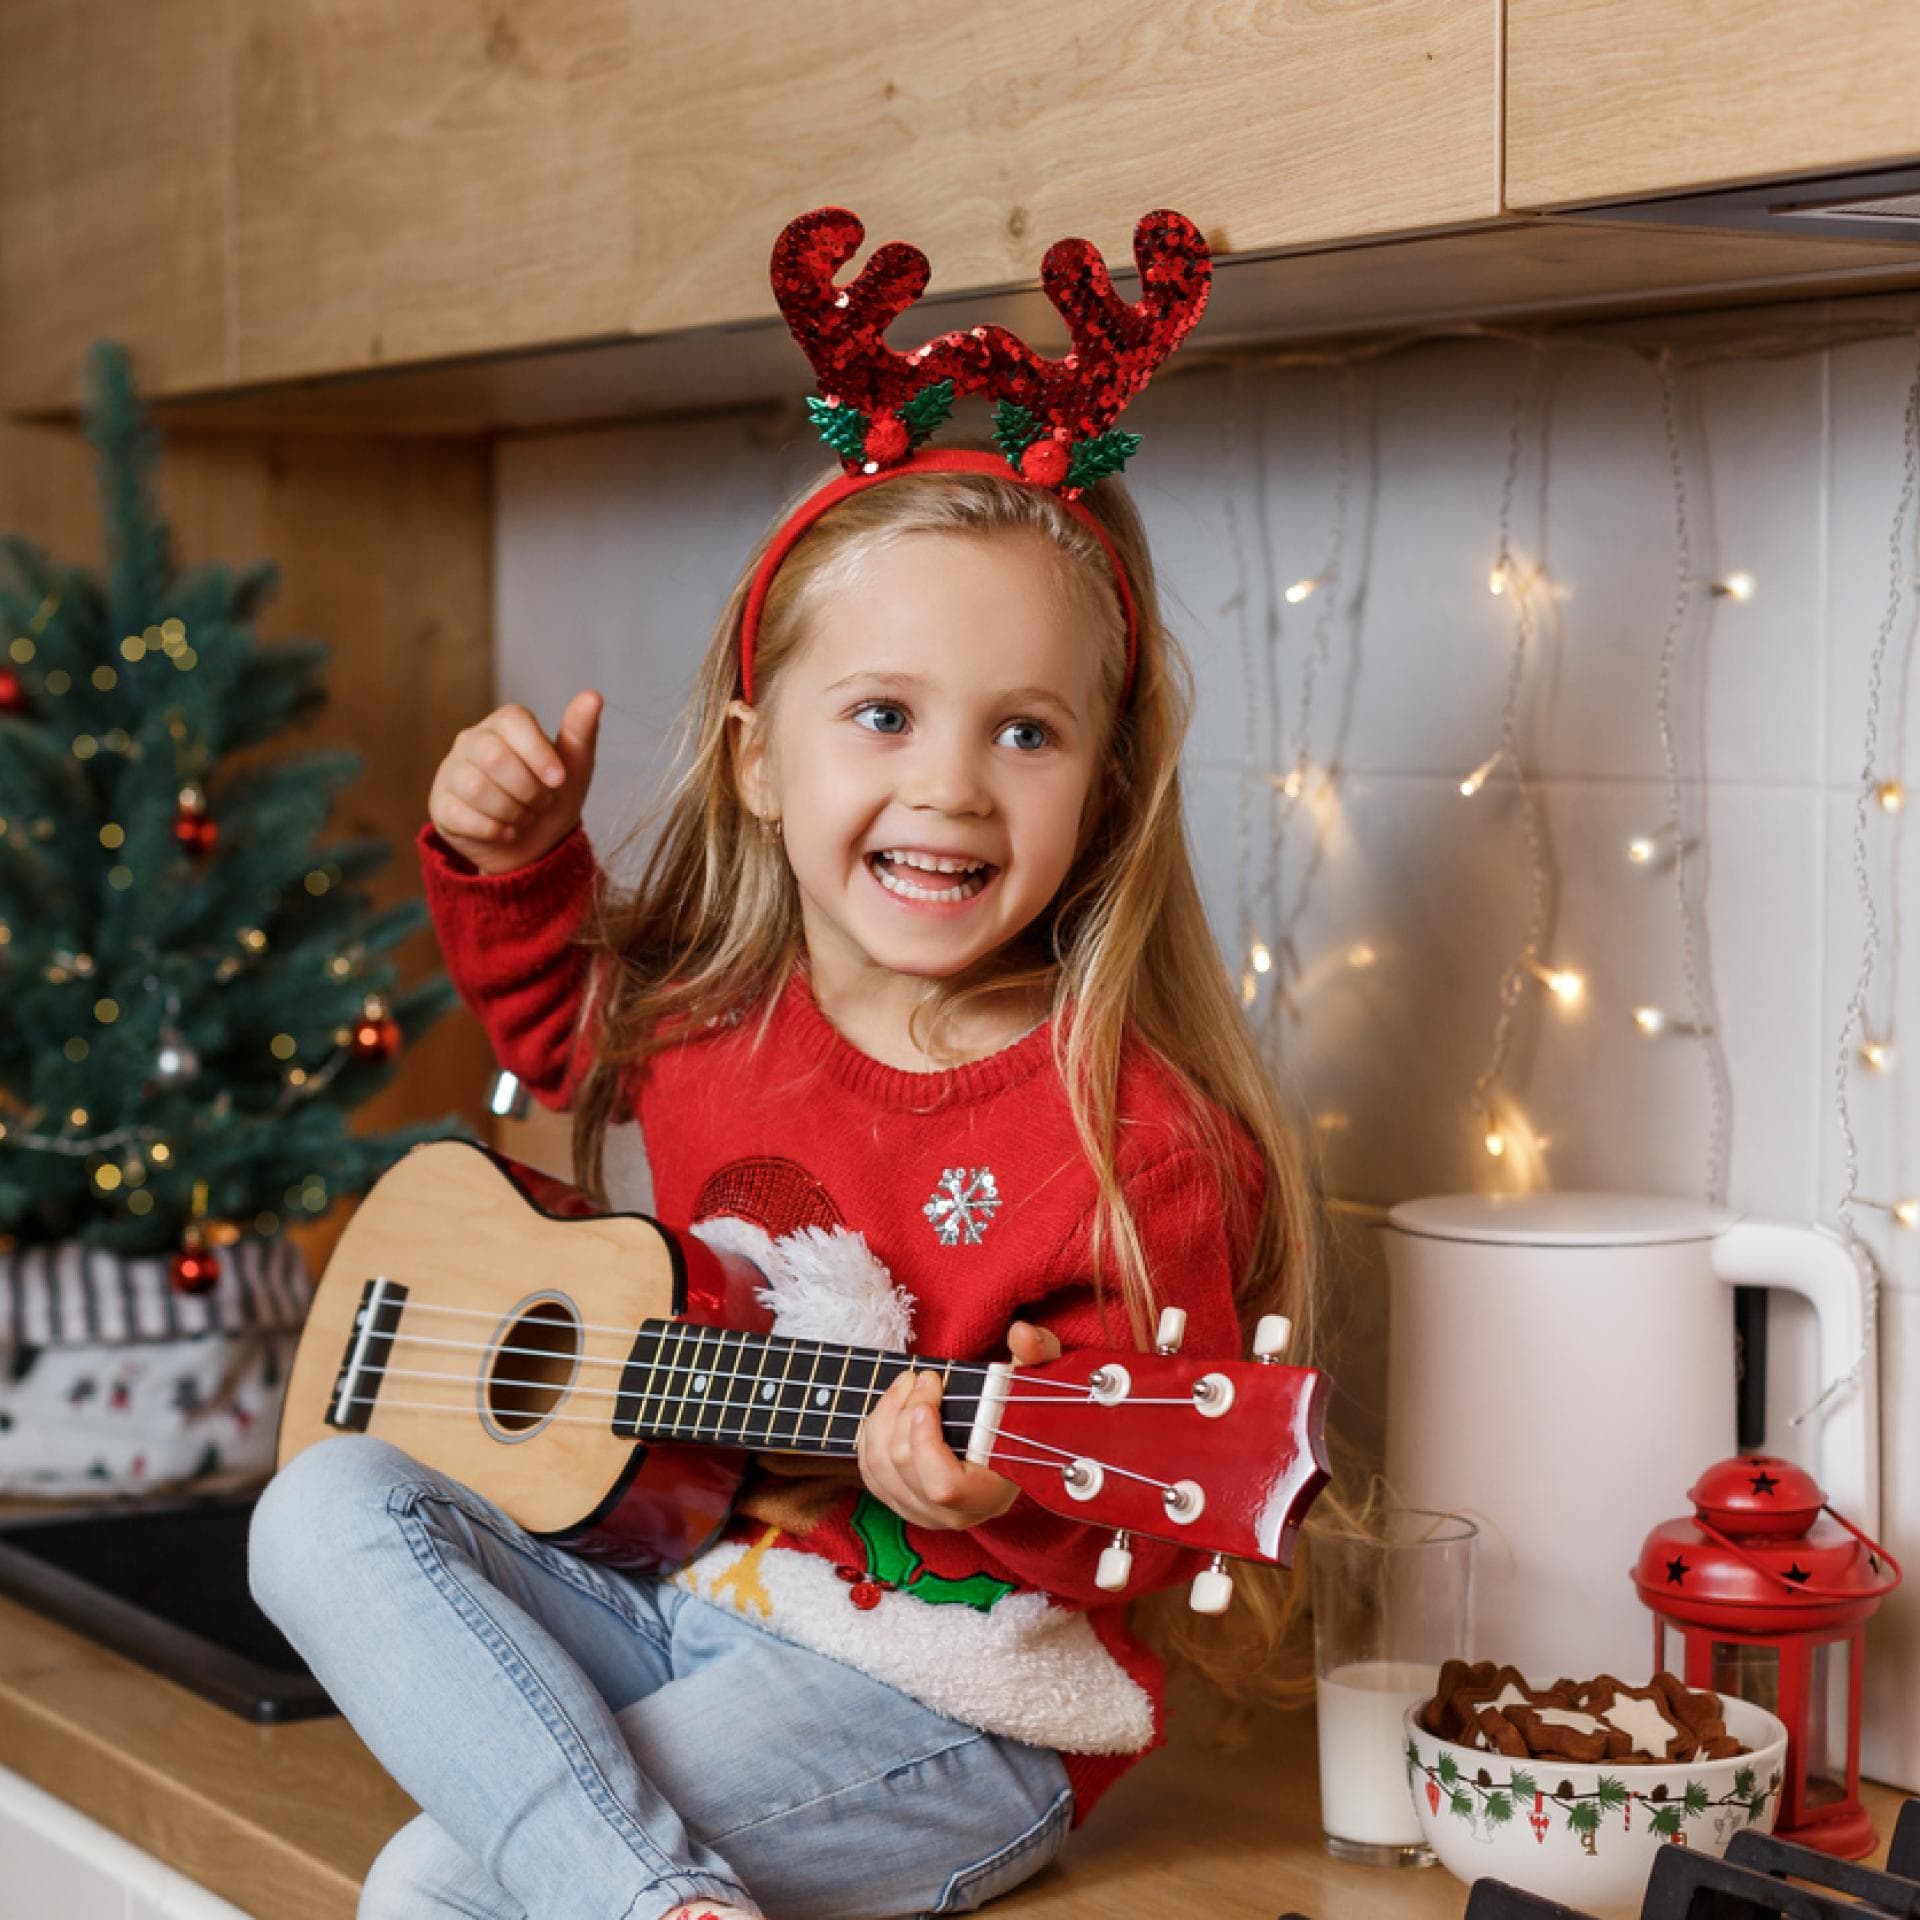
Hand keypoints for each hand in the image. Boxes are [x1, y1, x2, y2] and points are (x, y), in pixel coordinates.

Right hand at [428, 689, 601, 874]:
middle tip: (542, 804)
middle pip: (495, 756)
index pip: (514, 721)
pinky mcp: (440, 804)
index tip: (559, 780)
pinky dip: (494, 831)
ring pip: (476, 788)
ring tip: (524, 818)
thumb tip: (593, 695)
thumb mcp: (575, 768)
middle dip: (528, 790)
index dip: (539, 753)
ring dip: (513, 812)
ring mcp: (451, 771)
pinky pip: (461, 816)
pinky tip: (506, 832)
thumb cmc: (550, 798)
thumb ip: (580, 732)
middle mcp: (472, 740)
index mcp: (505, 724)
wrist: (532, 846)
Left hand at [855, 1320, 1061, 1530]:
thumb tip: (1021, 1333)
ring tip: (905, 1384)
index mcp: (989, 1496)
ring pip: (879, 1468)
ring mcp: (923, 1513)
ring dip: (883, 1415)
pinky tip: (889, 1408)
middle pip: (904, 1465)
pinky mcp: (902, 1503)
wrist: (1013, 1448)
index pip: (944, 1486)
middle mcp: (953, 1515)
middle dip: (903, 1409)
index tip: (931, 1388)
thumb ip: (1036, 1356)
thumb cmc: (1025, 1417)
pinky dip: (871, 1435)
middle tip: (921, 1377)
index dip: (925, 1441)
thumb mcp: (1038, 1383)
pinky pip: (870, 1473)